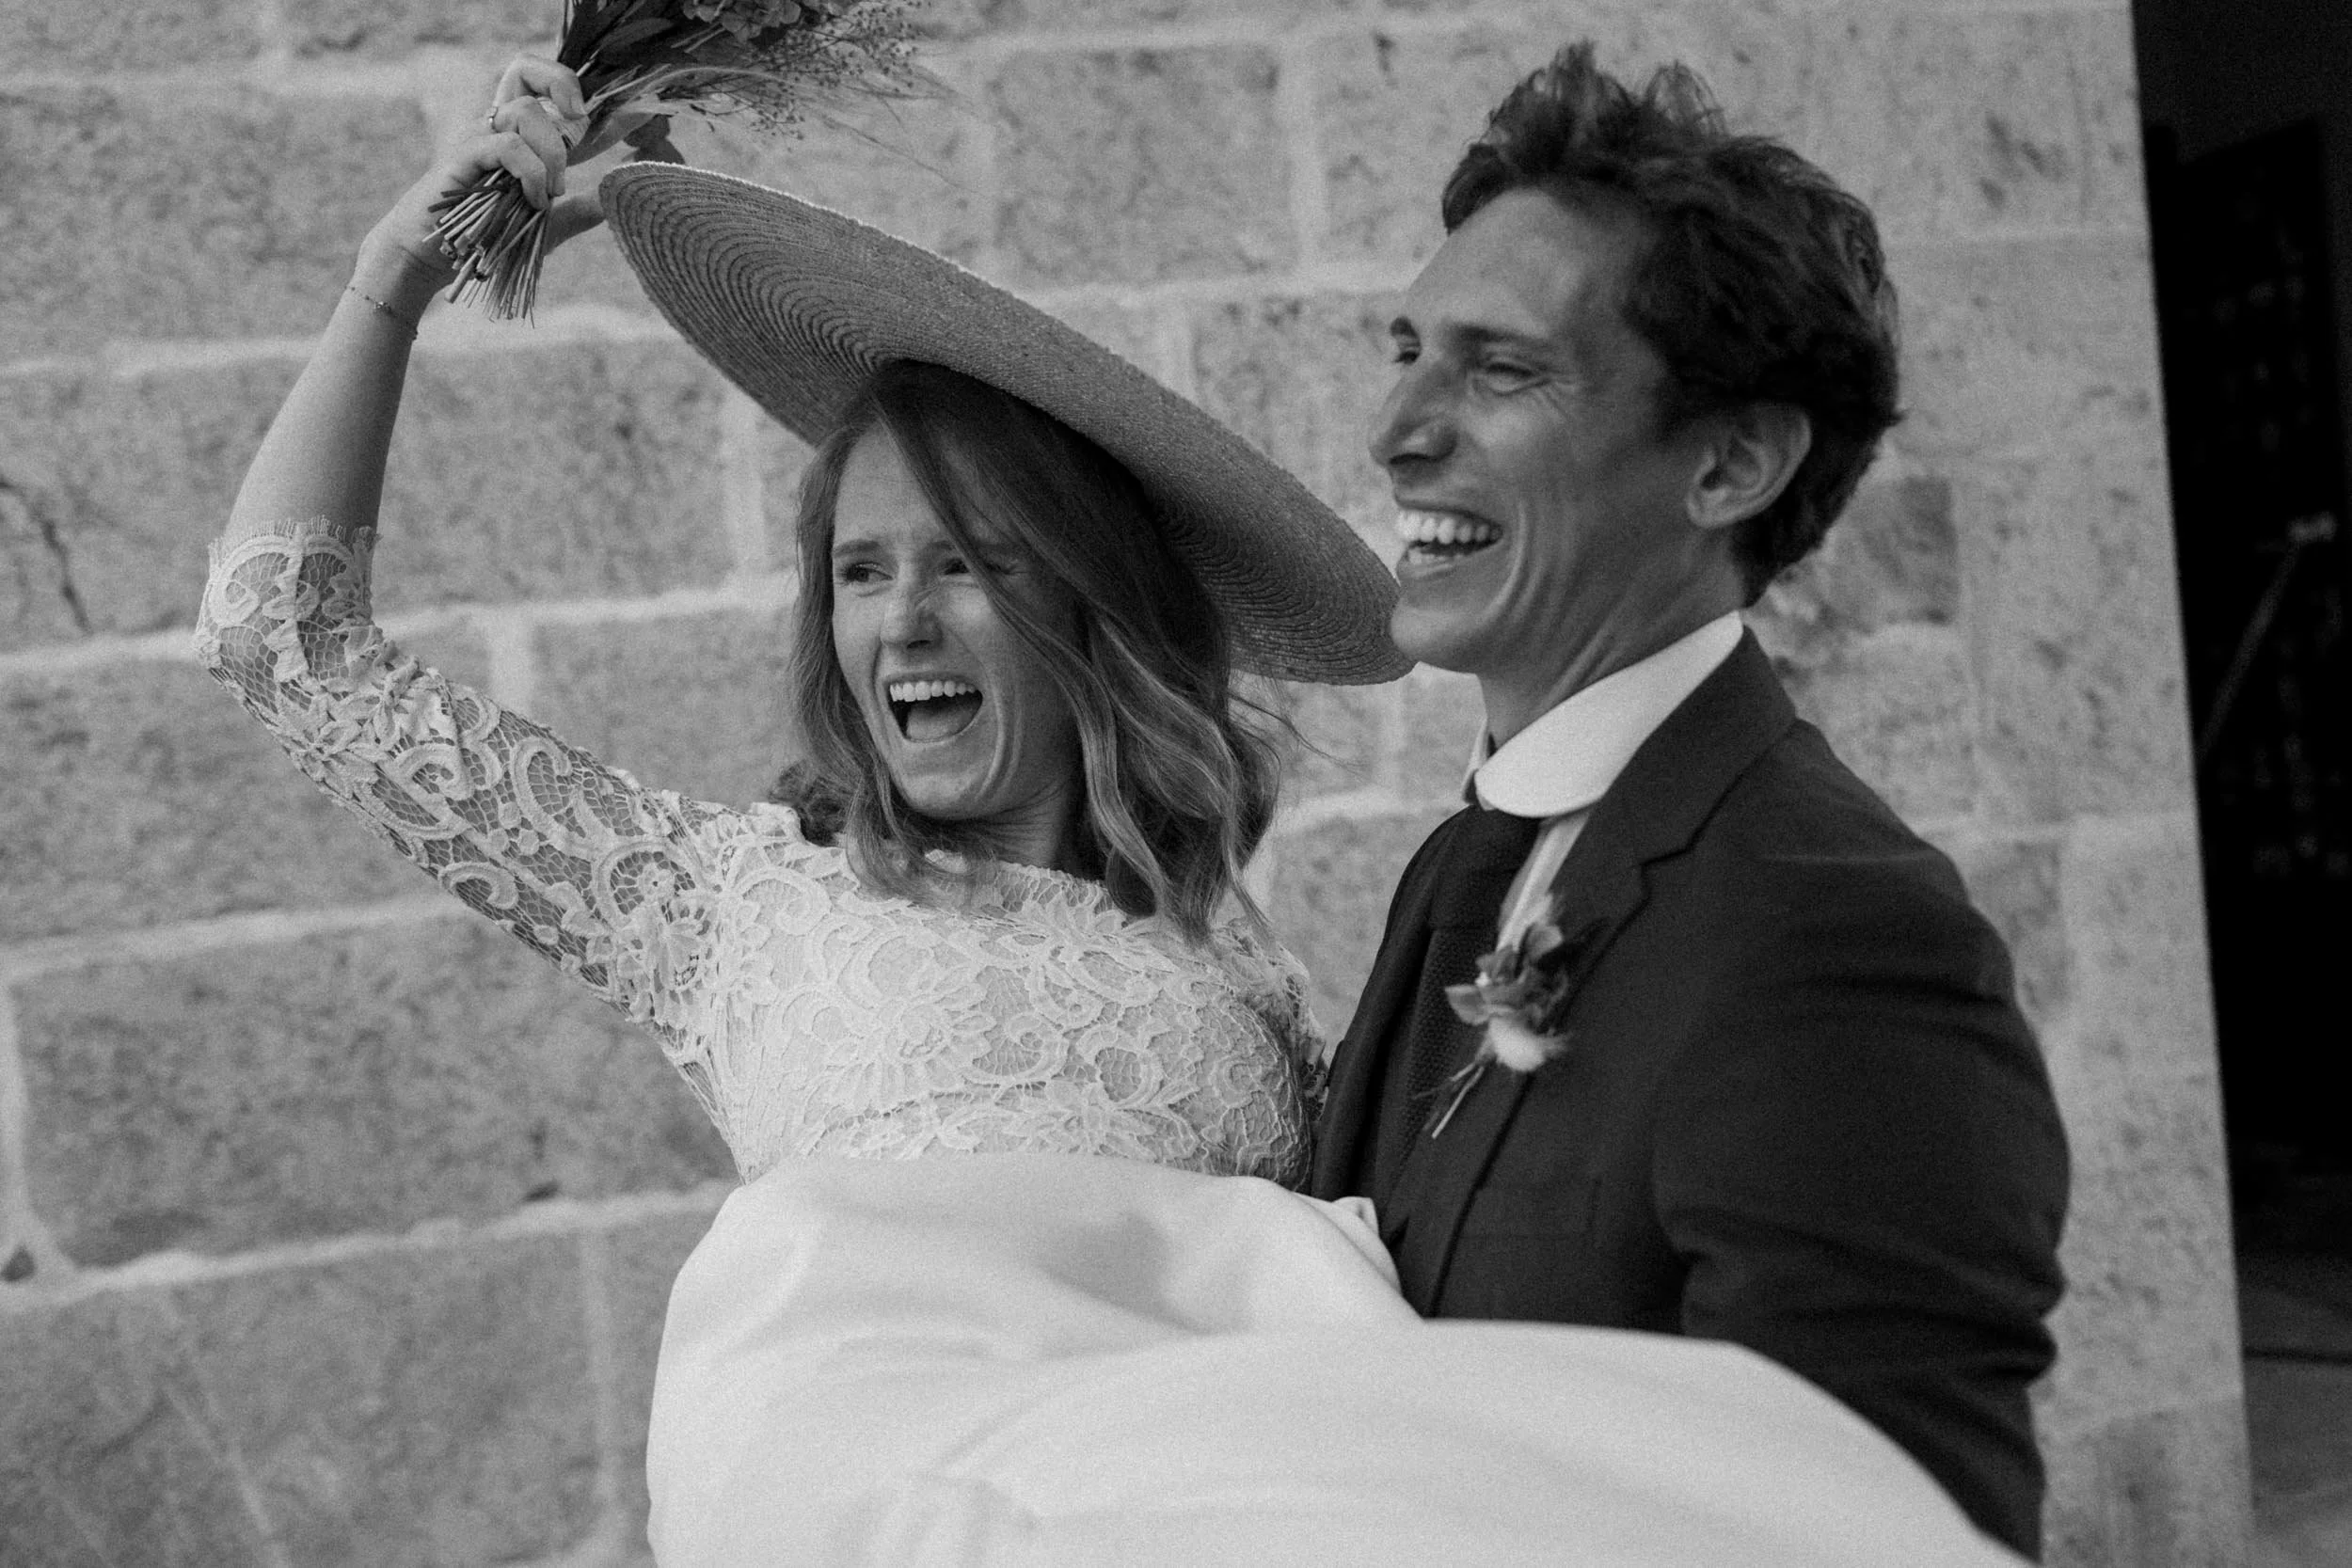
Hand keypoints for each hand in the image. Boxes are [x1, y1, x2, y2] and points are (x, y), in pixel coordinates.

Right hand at [355, 55, 682, 305]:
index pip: (543, 86)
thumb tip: (619, 199)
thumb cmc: (486, 239)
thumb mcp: (547, 223)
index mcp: (516, 135)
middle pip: (522, 68)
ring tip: (547, 195)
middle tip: (581, 118)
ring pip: (524, 113)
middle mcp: (495, 126)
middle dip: (559, 82)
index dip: (577, 89)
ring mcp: (476, 139)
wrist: (432, 258)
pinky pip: (507, 147)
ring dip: (550, 154)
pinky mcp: (462, 158)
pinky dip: (531, 173)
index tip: (615, 117)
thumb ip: (581, 208)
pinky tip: (534, 202)